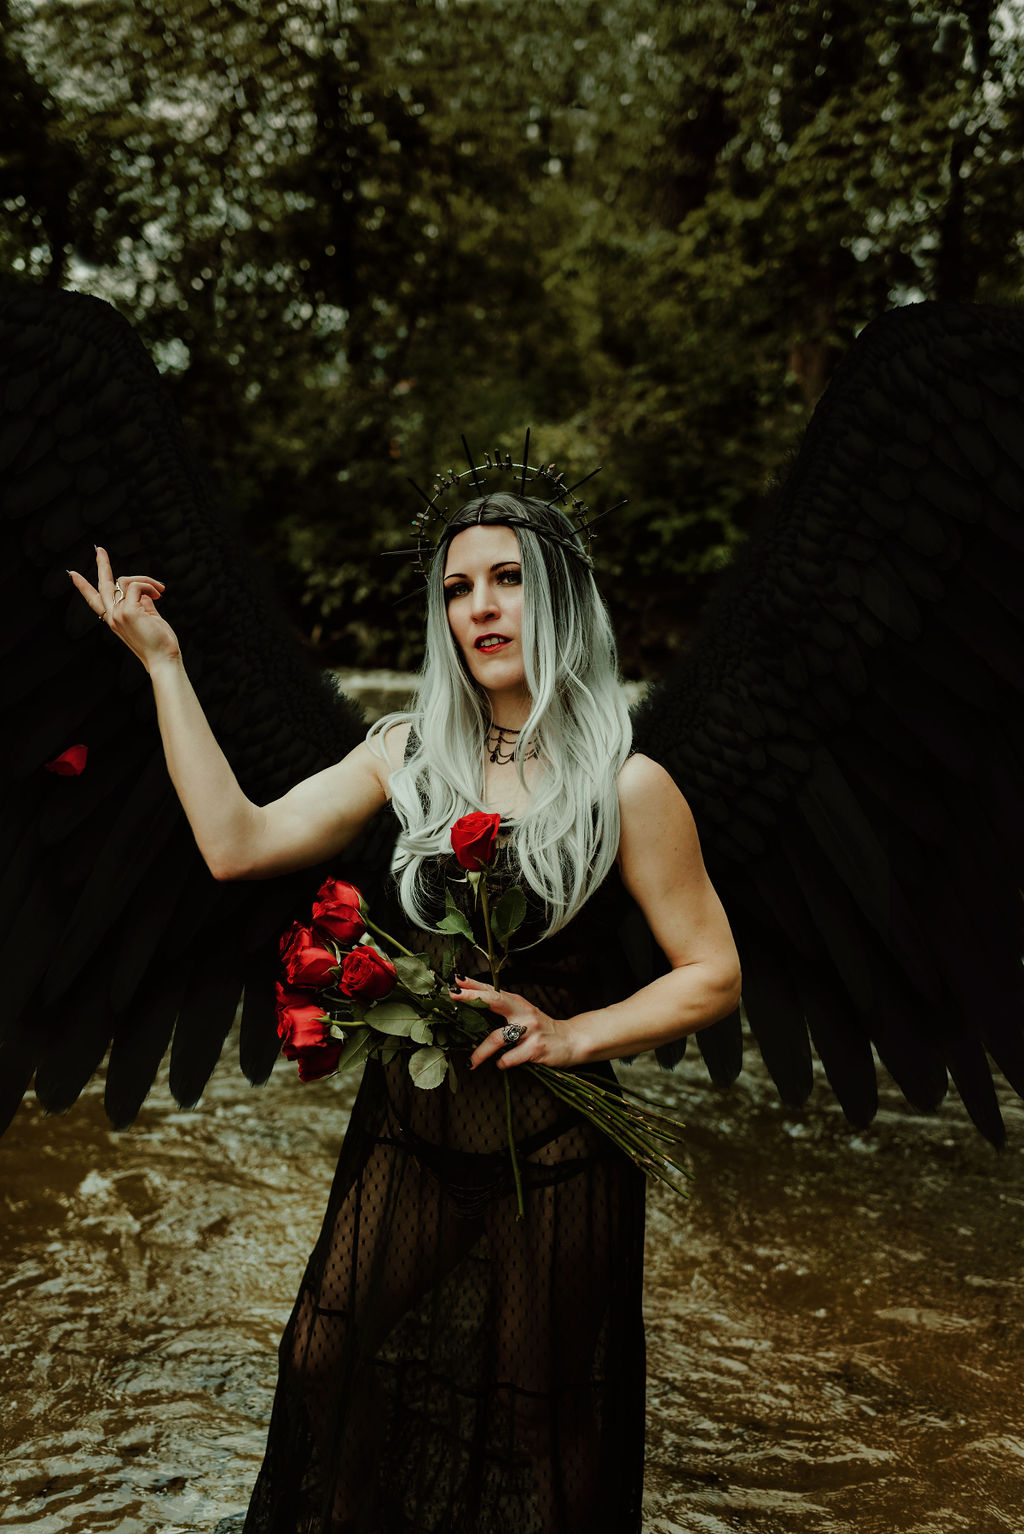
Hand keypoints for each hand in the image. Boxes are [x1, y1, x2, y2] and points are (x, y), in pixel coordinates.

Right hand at [69, 545, 179, 672]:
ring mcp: (118, 614)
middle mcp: (112, 616)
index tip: (73, 574)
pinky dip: (149, 585)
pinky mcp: (128, 611)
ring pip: (125, 581)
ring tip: (160, 590)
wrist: (163, 658)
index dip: (83, 587)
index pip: (94, 600)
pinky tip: (159, 593)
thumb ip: (142, 602)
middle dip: (102, 565)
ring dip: (145, 580)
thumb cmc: (159, 642)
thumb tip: (143, 589)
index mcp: (114, 619)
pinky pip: (136, 585)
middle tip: (99, 549)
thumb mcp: (148, 617)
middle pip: (102, 585)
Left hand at [457, 977, 581, 1069]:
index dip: (472, 985)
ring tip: (471, 1062)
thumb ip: (501, 1010)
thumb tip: (471, 1005)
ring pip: (497, 1038)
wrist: (571, 1040)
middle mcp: (522, 1012)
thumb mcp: (521, 1013)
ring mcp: (530, 1029)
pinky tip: (501, 1064)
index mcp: (516, 1002)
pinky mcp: (536, 1048)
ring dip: (480, 1052)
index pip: (491, 991)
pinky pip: (510, 1058)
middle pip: (494, 1000)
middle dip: (472, 997)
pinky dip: (502, 1063)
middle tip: (454, 996)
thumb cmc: (540, 1028)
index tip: (455, 982)